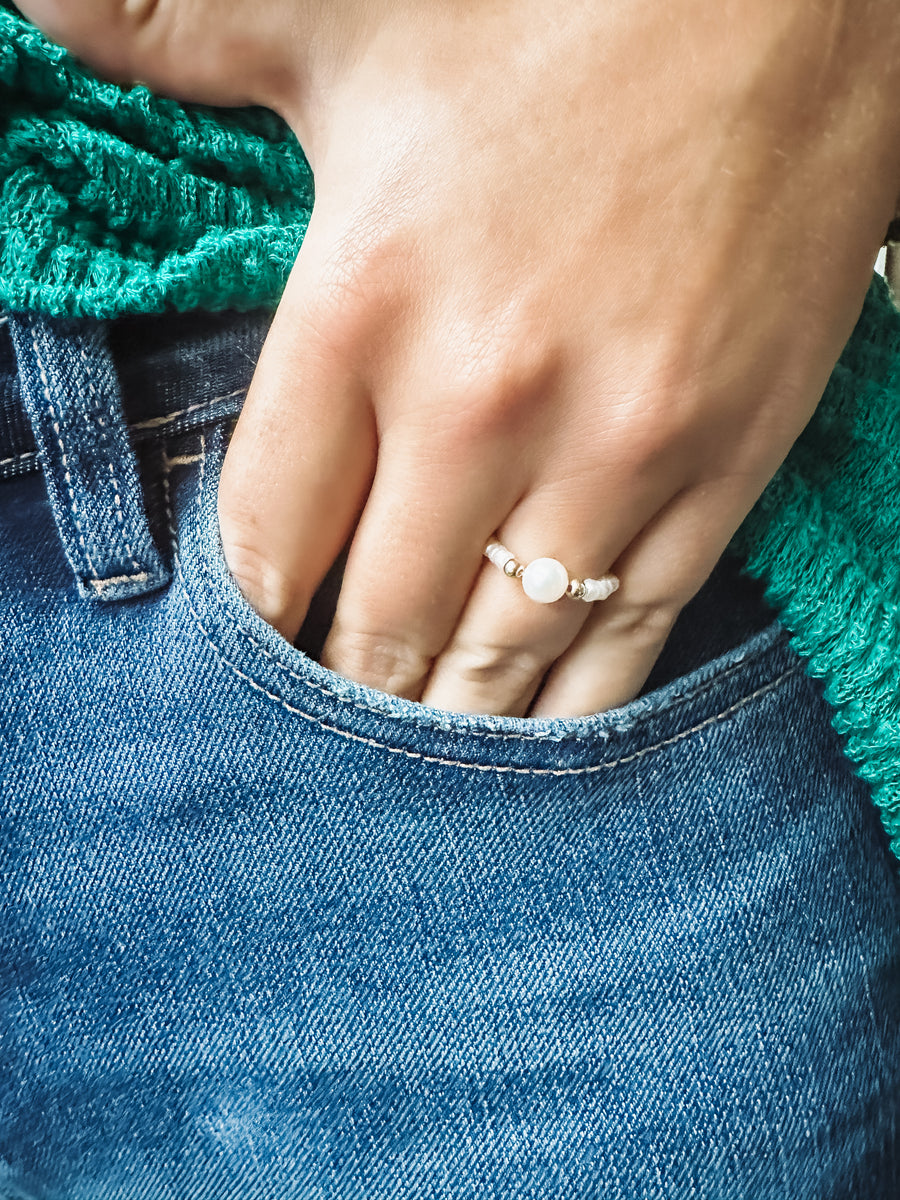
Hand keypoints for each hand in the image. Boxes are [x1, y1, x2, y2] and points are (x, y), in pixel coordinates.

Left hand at [20, 0, 899, 715]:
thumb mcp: (338, 10)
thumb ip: (167, 25)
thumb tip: (31, 0)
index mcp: (367, 304)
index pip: (270, 533)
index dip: (249, 619)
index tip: (248, 666)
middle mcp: (486, 402)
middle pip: (381, 616)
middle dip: (345, 686)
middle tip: (325, 742)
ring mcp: (618, 446)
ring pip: (505, 648)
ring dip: (449, 719)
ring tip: (416, 767)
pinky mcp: (724, 461)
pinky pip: (635, 625)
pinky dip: (577, 702)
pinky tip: (541, 743)